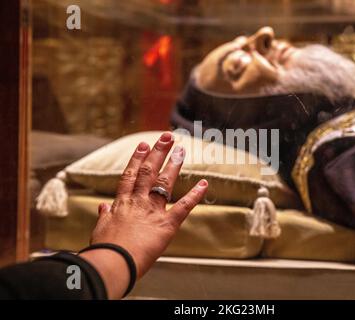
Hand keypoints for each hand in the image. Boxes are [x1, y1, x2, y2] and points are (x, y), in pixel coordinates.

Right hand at [79, 132, 207, 298]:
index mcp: (122, 202)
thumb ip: (104, 215)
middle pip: (148, 172)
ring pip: (164, 182)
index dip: (137, 158)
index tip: (143, 145)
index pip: (130, 175)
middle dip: (158, 152)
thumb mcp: (100, 229)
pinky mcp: (167, 224)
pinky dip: (195, 195)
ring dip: (173, 164)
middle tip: (167, 137)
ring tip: (180, 149)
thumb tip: (102, 206)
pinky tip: (204, 183)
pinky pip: (183, 206)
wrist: (114, 262)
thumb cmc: (105, 249)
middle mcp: (138, 201)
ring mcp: (153, 211)